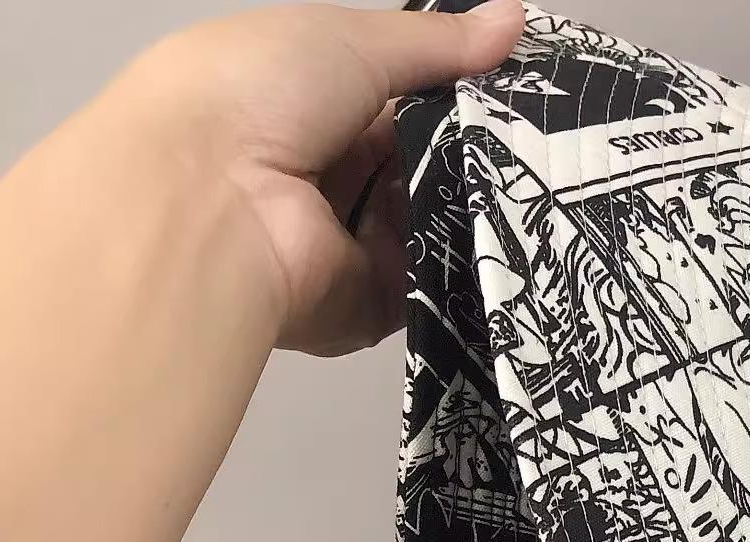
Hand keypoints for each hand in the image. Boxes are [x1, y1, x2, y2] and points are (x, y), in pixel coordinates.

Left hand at [108, 1, 523, 354]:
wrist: (205, 208)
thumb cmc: (260, 97)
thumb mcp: (351, 40)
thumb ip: (436, 43)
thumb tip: (517, 17)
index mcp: (307, 106)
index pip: (397, 102)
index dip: (455, 94)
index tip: (518, 88)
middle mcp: (324, 179)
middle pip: (420, 167)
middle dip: (474, 155)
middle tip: (544, 142)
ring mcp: (346, 248)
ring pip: (431, 226)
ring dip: (473, 207)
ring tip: (537, 186)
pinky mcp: (367, 306)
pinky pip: (430, 285)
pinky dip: (463, 265)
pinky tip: (508, 239)